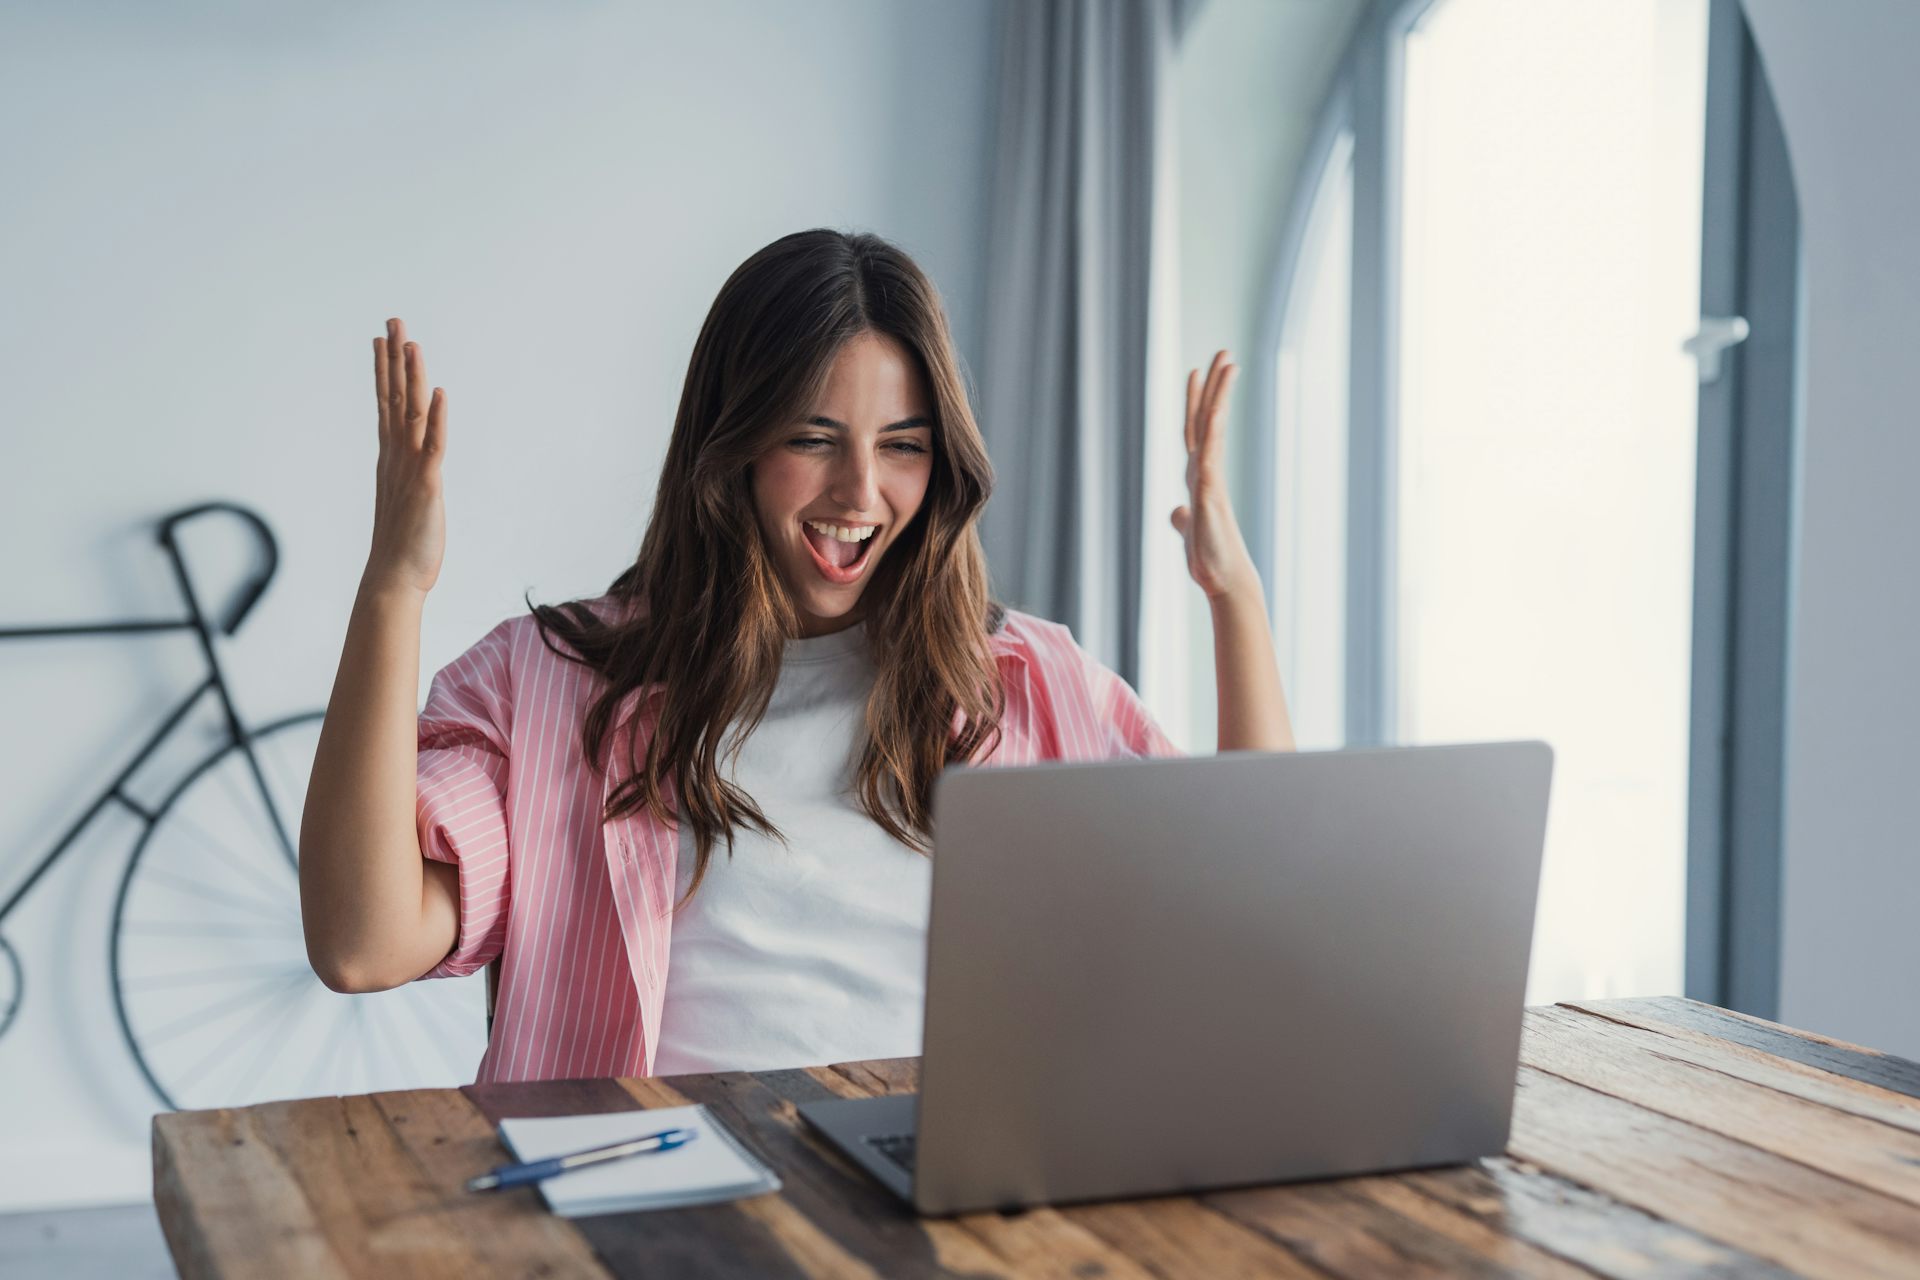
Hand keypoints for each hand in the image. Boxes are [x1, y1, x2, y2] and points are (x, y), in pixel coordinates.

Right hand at [364, 317, 447, 597]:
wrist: (394, 577)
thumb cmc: (402, 544)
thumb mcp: (407, 499)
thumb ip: (408, 476)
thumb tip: (412, 464)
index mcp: (392, 458)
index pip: (387, 404)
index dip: (384, 370)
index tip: (381, 340)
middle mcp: (397, 456)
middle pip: (395, 397)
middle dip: (394, 358)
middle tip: (391, 320)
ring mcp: (410, 468)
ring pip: (412, 413)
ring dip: (412, 376)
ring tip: (409, 341)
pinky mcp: (428, 485)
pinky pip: (434, 446)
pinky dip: (439, 418)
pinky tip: (440, 392)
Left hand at [1172, 350, 1258, 600]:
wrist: (1223, 581)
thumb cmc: (1210, 558)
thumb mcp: (1189, 531)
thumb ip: (1183, 517)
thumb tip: (1177, 511)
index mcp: (1198, 476)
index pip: (1195, 430)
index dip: (1196, 401)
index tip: (1198, 372)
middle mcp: (1205, 471)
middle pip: (1206, 419)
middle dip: (1214, 385)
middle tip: (1224, 352)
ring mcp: (1209, 479)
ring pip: (1212, 428)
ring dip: (1219, 395)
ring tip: (1228, 364)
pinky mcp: (1210, 493)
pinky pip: (1210, 455)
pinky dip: (1212, 431)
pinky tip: (1214, 410)